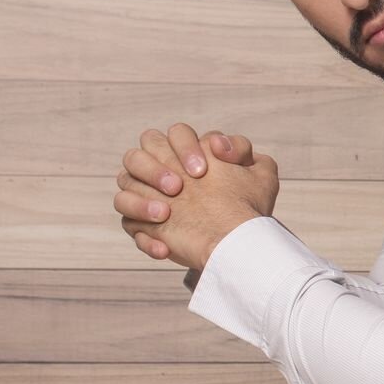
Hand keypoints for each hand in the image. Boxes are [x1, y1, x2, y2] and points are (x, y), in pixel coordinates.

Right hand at [113, 124, 278, 269]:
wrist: (240, 243)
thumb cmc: (248, 206)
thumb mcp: (260, 175)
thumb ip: (241, 149)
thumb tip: (218, 144)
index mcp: (186, 154)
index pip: (175, 134)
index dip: (185, 147)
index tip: (202, 171)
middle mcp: (163, 172)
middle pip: (136, 156)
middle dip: (153, 169)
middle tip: (177, 188)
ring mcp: (149, 198)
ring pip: (124, 188)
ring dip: (140, 201)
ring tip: (165, 214)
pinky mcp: (144, 225)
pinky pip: (128, 225)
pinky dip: (145, 237)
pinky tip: (165, 249)